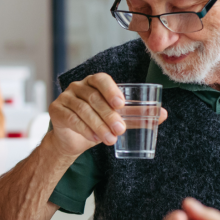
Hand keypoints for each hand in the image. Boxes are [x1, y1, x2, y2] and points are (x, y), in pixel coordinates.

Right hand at [48, 73, 167, 156]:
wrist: (73, 140)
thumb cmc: (97, 123)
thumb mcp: (117, 119)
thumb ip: (137, 116)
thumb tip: (163, 114)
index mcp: (94, 83)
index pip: (101, 80)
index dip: (111, 90)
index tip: (121, 104)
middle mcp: (78, 86)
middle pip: (93, 97)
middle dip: (108, 115)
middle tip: (120, 130)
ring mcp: (65, 97)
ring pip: (82, 109)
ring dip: (97, 125)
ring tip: (110, 139)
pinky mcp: (56, 110)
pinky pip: (70, 118)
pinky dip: (83, 129)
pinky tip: (94, 138)